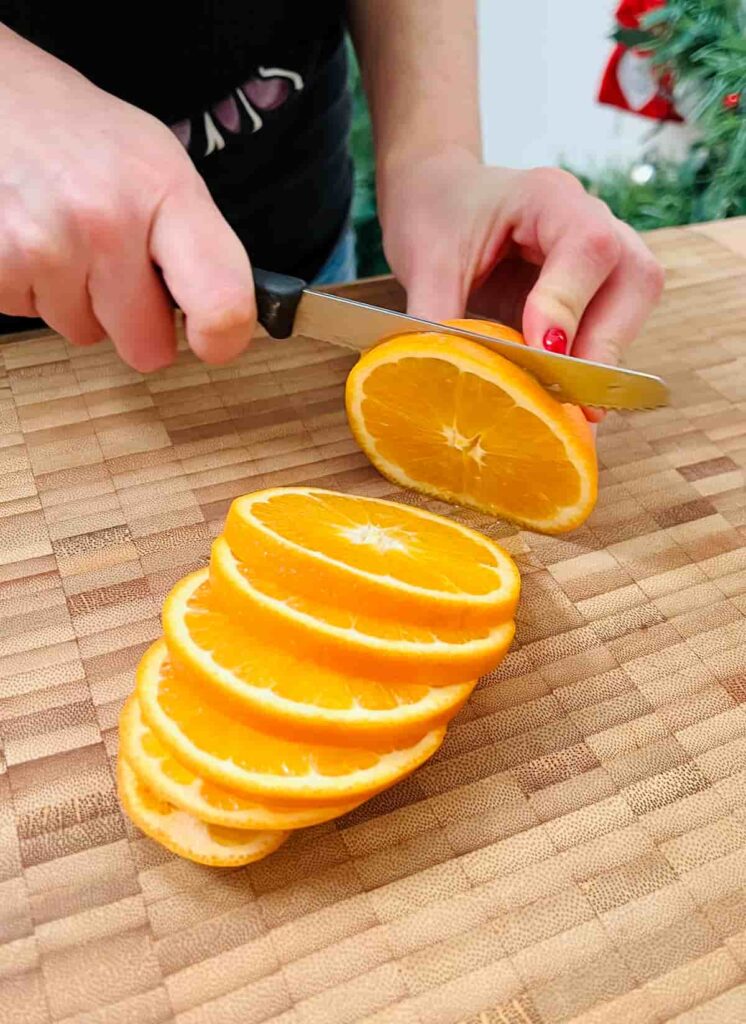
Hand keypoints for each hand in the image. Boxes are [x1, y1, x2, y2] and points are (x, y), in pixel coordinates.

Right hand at [0, 28, 255, 370]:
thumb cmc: (78, 133)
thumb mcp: (155, 162)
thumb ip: (193, 241)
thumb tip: (220, 317)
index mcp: (164, 190)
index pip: (222, 301)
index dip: (222, 339)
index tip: (210, 340)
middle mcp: (107, 220)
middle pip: (147, 345)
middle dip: (133, 320)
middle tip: (113, 264)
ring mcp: (45, 246)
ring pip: (85, 333)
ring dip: (75, 298)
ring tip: (61, 234)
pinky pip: (32, 317)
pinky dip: (30, 289)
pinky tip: (28, 238)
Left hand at [379, 149, 664, 419]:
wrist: (436, 198)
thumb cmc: (434, 213)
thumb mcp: (424, 262)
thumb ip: (436, 318)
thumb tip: (439, 382)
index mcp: (548, 196)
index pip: (587, 245)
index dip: (570, 302)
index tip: (542, 351)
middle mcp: (590, 220)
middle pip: (635, 278)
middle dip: (605, 344)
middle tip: (571, 398)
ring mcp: (600, 257)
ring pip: (634, 305)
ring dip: (603, 357)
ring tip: (568, 405)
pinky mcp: (593, 292)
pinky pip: (611, 326)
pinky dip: (591, 363)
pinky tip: (561, 395)